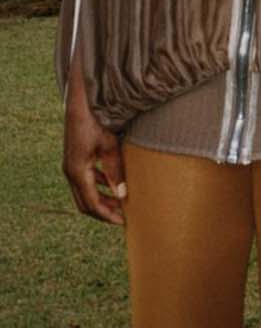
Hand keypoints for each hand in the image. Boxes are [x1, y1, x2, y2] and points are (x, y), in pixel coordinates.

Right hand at [63, 86, 125, 226]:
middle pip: (85, 203)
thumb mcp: (110, 147)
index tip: (123, 222)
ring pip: (84, 194)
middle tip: (123, 217)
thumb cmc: (95, 123)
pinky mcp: (74, 162)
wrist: (79, 106)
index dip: (107, 214)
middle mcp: (70, 173)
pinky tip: (112, 185)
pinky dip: (98, 187)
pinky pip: (85, 182)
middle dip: (104, 212)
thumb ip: (115, 172)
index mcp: (78, 172)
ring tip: (120, 204)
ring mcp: (70, 168)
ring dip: (101, 200)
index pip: (92, 203)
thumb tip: (122, 195)